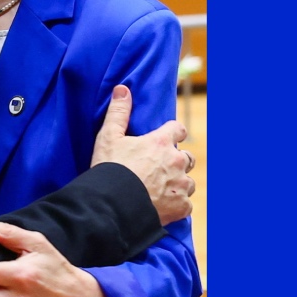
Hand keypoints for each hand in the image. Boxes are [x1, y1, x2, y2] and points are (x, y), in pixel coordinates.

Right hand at [91, 85, 194, 225]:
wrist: (112, 205)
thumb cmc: (110, 169)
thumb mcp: (109, 137)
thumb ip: (118, 112)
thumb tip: (122, 89)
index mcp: (161, 142)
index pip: (178, 129)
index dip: (172, 133)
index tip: (165, 138)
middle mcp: (176, 162)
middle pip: (186, 157)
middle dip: (176, 161)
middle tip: (158, 169)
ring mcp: (181, 186)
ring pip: (187, 182)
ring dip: (177, 184)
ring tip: (159, 190)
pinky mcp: (181, 207)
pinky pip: (186, 205)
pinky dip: (176, 206)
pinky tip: (162, 207)